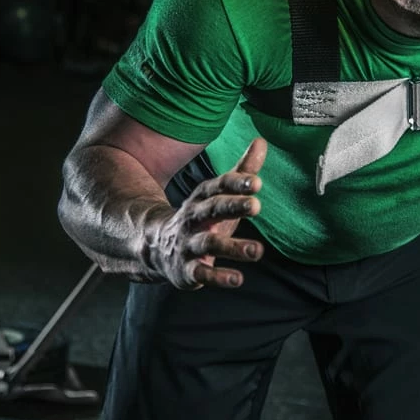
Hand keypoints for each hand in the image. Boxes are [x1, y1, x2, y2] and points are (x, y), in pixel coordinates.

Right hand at [147, 138, 267, 289]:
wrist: (156, 247)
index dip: (236, 183)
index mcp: (203, 198)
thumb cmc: (200, 218)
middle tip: (257, 205)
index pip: (218, 186)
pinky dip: (218, 277)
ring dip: (232, 247)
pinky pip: (202, 273)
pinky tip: (238, 278)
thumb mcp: (219, 195)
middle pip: (212, 210)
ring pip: (208, 244)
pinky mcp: (187, 270)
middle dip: (233, 207)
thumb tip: (262, 140)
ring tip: (257, 250)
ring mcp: (188, 244)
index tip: (257, 182)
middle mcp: (193, 219)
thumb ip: (242, 171)